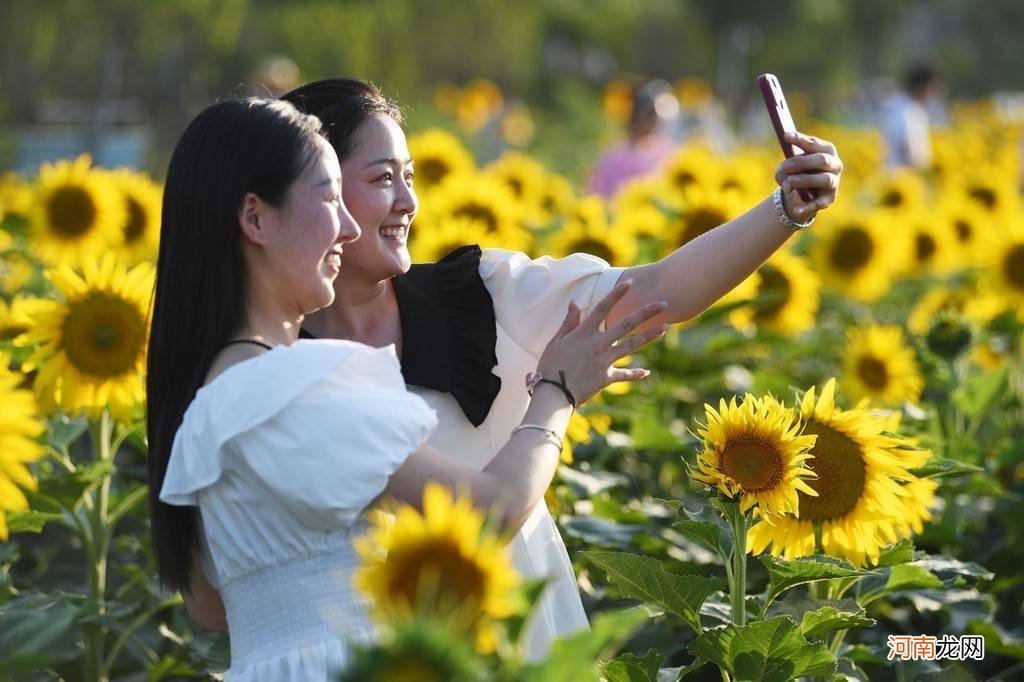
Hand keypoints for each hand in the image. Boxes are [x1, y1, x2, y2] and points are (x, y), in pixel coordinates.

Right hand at [535, 280, 666, 405]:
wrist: (553, 393)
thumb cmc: (550, 366)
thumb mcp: (556, 341)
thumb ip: (568, 322)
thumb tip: (574, 303)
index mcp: (584, 334)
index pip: (603, 308)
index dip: (617, 295)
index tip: (630, 283)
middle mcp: (598, 345)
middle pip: (626, 325)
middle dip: (645, 313)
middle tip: (664, 304)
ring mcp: (604, 361)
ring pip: (631, 346)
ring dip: (649, 336)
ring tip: (665, 328)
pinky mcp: (606, 378)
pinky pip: (624, 375)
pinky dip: (635, 374)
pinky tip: (647, 372)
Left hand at [775, 131, 842, 220]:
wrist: (799, 195)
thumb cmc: (794, 173)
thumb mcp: (784, 169)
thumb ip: (783, 171)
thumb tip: (789, 183)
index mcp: (825, 150)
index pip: (813, 143)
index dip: (800, 139)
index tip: (785, 136)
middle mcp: (834, 164)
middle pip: (821, 160)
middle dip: (802, 162)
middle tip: (784, 166)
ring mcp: (834, 182)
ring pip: (824, 179)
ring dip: (806, 180)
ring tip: (790, 182)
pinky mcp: (828, 199)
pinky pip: (819, 203)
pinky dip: (807, 206)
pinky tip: (796, 210)